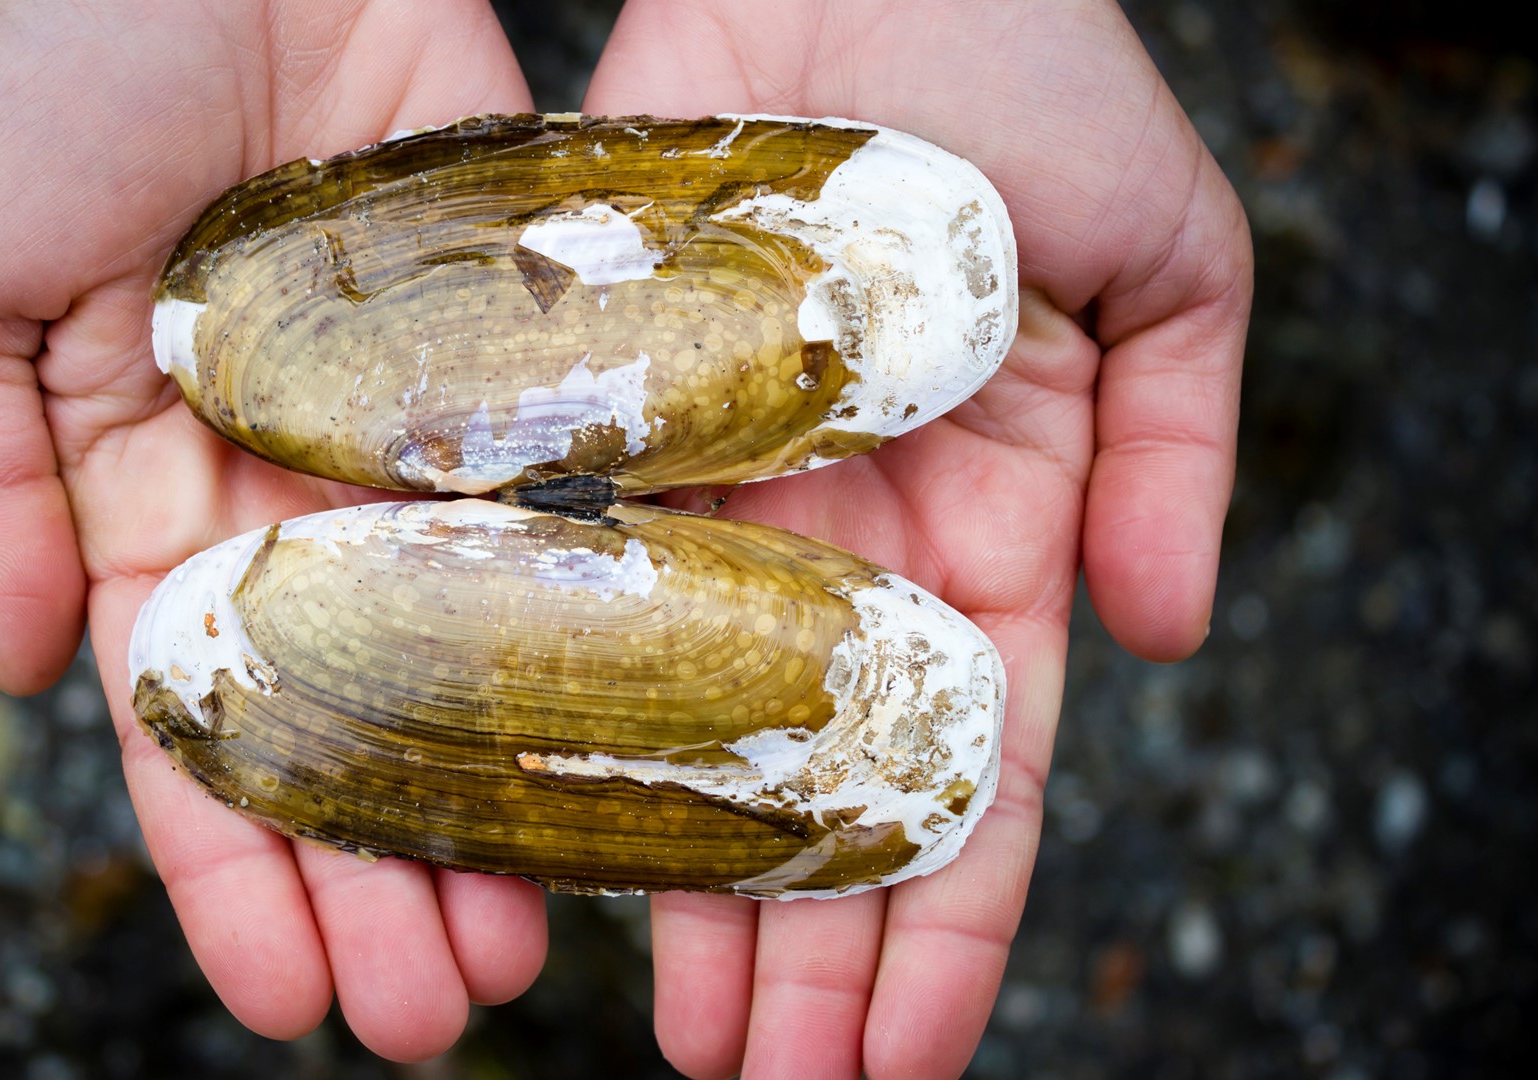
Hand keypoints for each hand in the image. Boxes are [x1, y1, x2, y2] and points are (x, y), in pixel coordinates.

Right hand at [0, 0, 546, 1060]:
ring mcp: (430, 428)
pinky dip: (604, 626)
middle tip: (439, 1015)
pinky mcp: (538, 351)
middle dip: (385, 876)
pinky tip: (638, 749)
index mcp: (160, 488)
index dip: (233, 864)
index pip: (203, 717)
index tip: (278, 996)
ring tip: (542, 949)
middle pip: (360, 716)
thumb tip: (30, 671)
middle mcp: (309, 484)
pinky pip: (578, 506)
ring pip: (479, 647)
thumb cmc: (63, 65)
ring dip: (503, 798)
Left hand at [584, 1, 1250, 1075]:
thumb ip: (1180, 440)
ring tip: (654, 1033)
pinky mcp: (579, 430)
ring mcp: (697, 497)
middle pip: (804, 785)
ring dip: (667, 886)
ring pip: (669, 728)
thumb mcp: (1163, 251)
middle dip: (796, 951)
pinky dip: (530, 718)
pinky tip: (511, 840)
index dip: (945, 924)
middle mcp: (827, 544)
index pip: (964, 766)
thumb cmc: (1018, 62)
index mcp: (978, 529)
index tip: (906, 1063)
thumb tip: (1167, 639)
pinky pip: (546, 594)